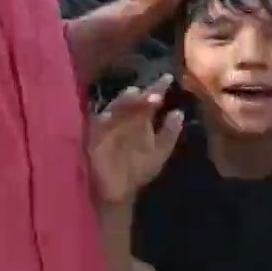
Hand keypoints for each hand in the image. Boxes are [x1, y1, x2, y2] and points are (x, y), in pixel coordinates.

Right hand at [88, 75, 183, 204]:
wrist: (119, 192)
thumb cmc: (139, 169)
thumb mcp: (159, 151)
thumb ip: (170, 133)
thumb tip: (179, 112)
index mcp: (142, 120)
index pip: (150, 100)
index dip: (158, 88)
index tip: (169, 78)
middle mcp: (125, 119)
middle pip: (133, 101)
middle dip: (142, 95)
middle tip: (154, 92)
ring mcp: (108, 127)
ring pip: (114, 108)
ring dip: (124, 102)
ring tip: (135, 94)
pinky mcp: (93, 139)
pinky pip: (95, 126)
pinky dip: (100, 120)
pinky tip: (107, 115)